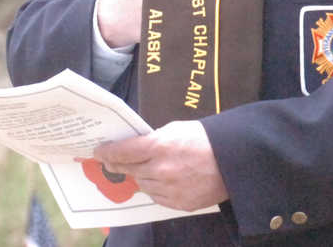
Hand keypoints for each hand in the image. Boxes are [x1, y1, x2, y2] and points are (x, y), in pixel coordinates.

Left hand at [94, 120, 228, 211]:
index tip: (99, 152)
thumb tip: (134, 148)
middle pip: (129, 170)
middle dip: (120, 165)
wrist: (233, 160)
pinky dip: (156, 188)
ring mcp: (169, 189)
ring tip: (149, 168)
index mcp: (158, 146)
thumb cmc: (204, 139)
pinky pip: (156, 197)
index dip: (107, 152)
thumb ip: (152, 139)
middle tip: (113, 162)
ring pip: (142, 185)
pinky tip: (164, 179)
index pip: (122, 152)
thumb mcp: (175, 129)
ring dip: (141, 176)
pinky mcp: (179, 204)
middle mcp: (161, 170)